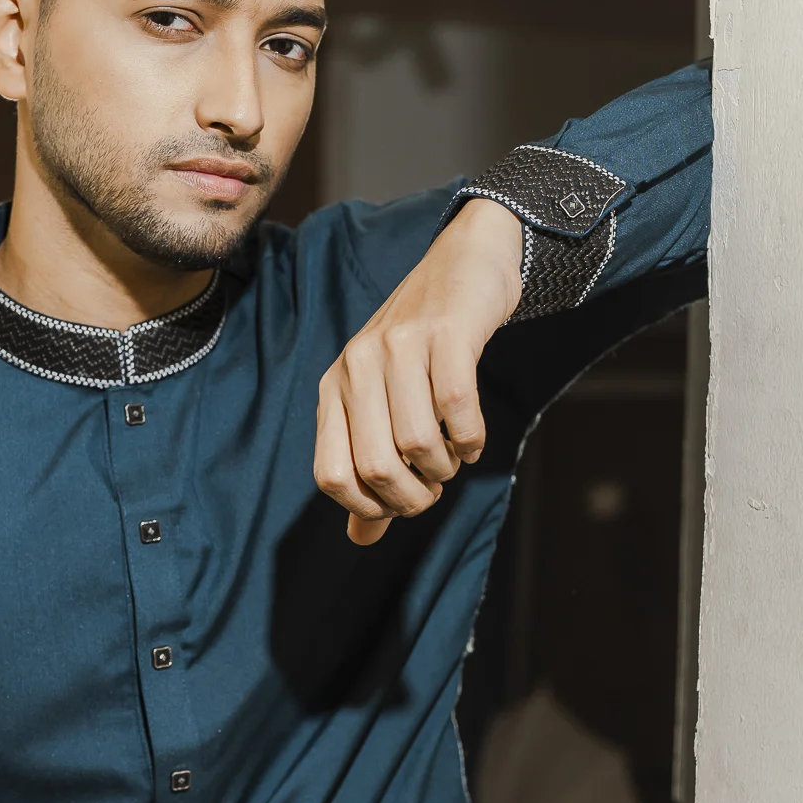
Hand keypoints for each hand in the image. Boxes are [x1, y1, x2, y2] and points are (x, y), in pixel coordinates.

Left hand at [313, 199, 523, 545]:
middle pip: (375, 467)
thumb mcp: (382, 401)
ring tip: (454, 458)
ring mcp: (399, 347)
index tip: (401, 501)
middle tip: (435, 486)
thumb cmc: (421, 347)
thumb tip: (360, 538)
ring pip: (416, 443)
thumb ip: (369, 469)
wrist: (463, 264)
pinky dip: (470, 438)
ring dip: (444, 468)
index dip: (370, 505)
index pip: (330, 477)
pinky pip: (455, 408)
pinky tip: (472, 438)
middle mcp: (356, 367)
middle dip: (414, 496)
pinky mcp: (445, 335)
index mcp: (333, 388)